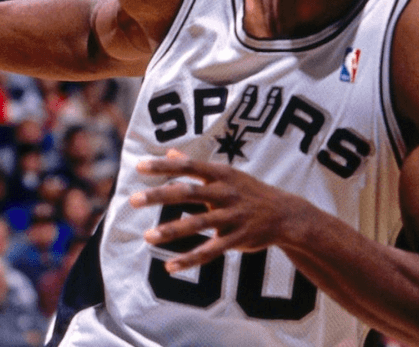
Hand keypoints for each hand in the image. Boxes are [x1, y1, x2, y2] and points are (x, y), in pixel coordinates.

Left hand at [130, 149, 300, 272]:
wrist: (286, 214)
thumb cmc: (249, 191)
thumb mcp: (227, 173)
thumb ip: (196, 166)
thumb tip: (170, 153)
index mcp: (221, 174)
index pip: (188, 166)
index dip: (163, 166)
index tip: (139, 165)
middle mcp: (225, 192)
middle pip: (188, 193)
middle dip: (159, 196)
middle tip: (132, 199)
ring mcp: (231, 216)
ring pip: (197, 224)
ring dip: (171, 230)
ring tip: (147, 236)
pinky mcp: (236, 239)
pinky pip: (209, 251)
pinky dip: (189, 259)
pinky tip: (169, 266)